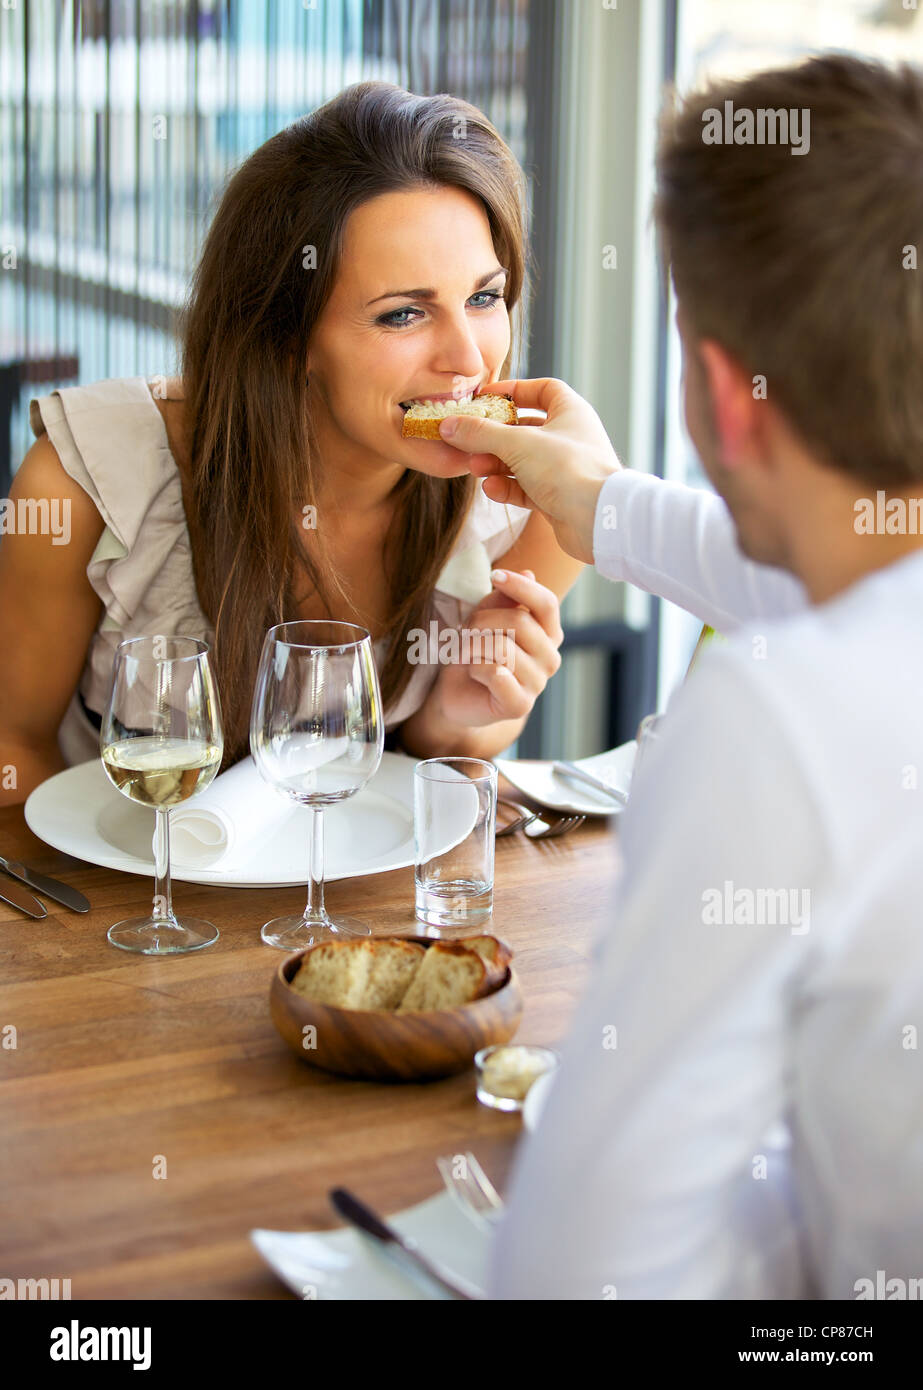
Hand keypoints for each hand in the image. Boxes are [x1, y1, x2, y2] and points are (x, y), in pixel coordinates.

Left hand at [427, 568, 563, 728]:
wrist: (457, 693)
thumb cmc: (474, 652)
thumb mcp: (485, 617)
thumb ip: (504, 598)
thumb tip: (528, 573)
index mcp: (549, 634)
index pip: (546, 603)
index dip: (521, 586)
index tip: (494, 575)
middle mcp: (550, 658)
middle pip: (520, 622)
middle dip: (482, 621)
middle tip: (465, 631)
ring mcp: (538, 684)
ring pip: (503, 647)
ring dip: (473, 646)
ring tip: (465, 653)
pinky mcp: (520, 705)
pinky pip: (495, 673)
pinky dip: (475, 668)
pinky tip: (473, 673)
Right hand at [433, 377, 621, 563]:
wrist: (598, 520)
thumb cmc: (569, 469)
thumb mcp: (518, 443)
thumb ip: (480, 433)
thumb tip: (449, 425)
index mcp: (571, 412)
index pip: (542, 390)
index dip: (513, 391)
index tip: (486, 398)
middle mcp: (569, 438)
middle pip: (524, 428)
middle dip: (493, 436)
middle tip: (468, 442)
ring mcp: (563, 469)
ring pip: (521, 461)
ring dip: (496, 464)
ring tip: (475, 468)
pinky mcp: (557, 498)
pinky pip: (526, 487)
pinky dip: (507, 487)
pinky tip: (491, 489)